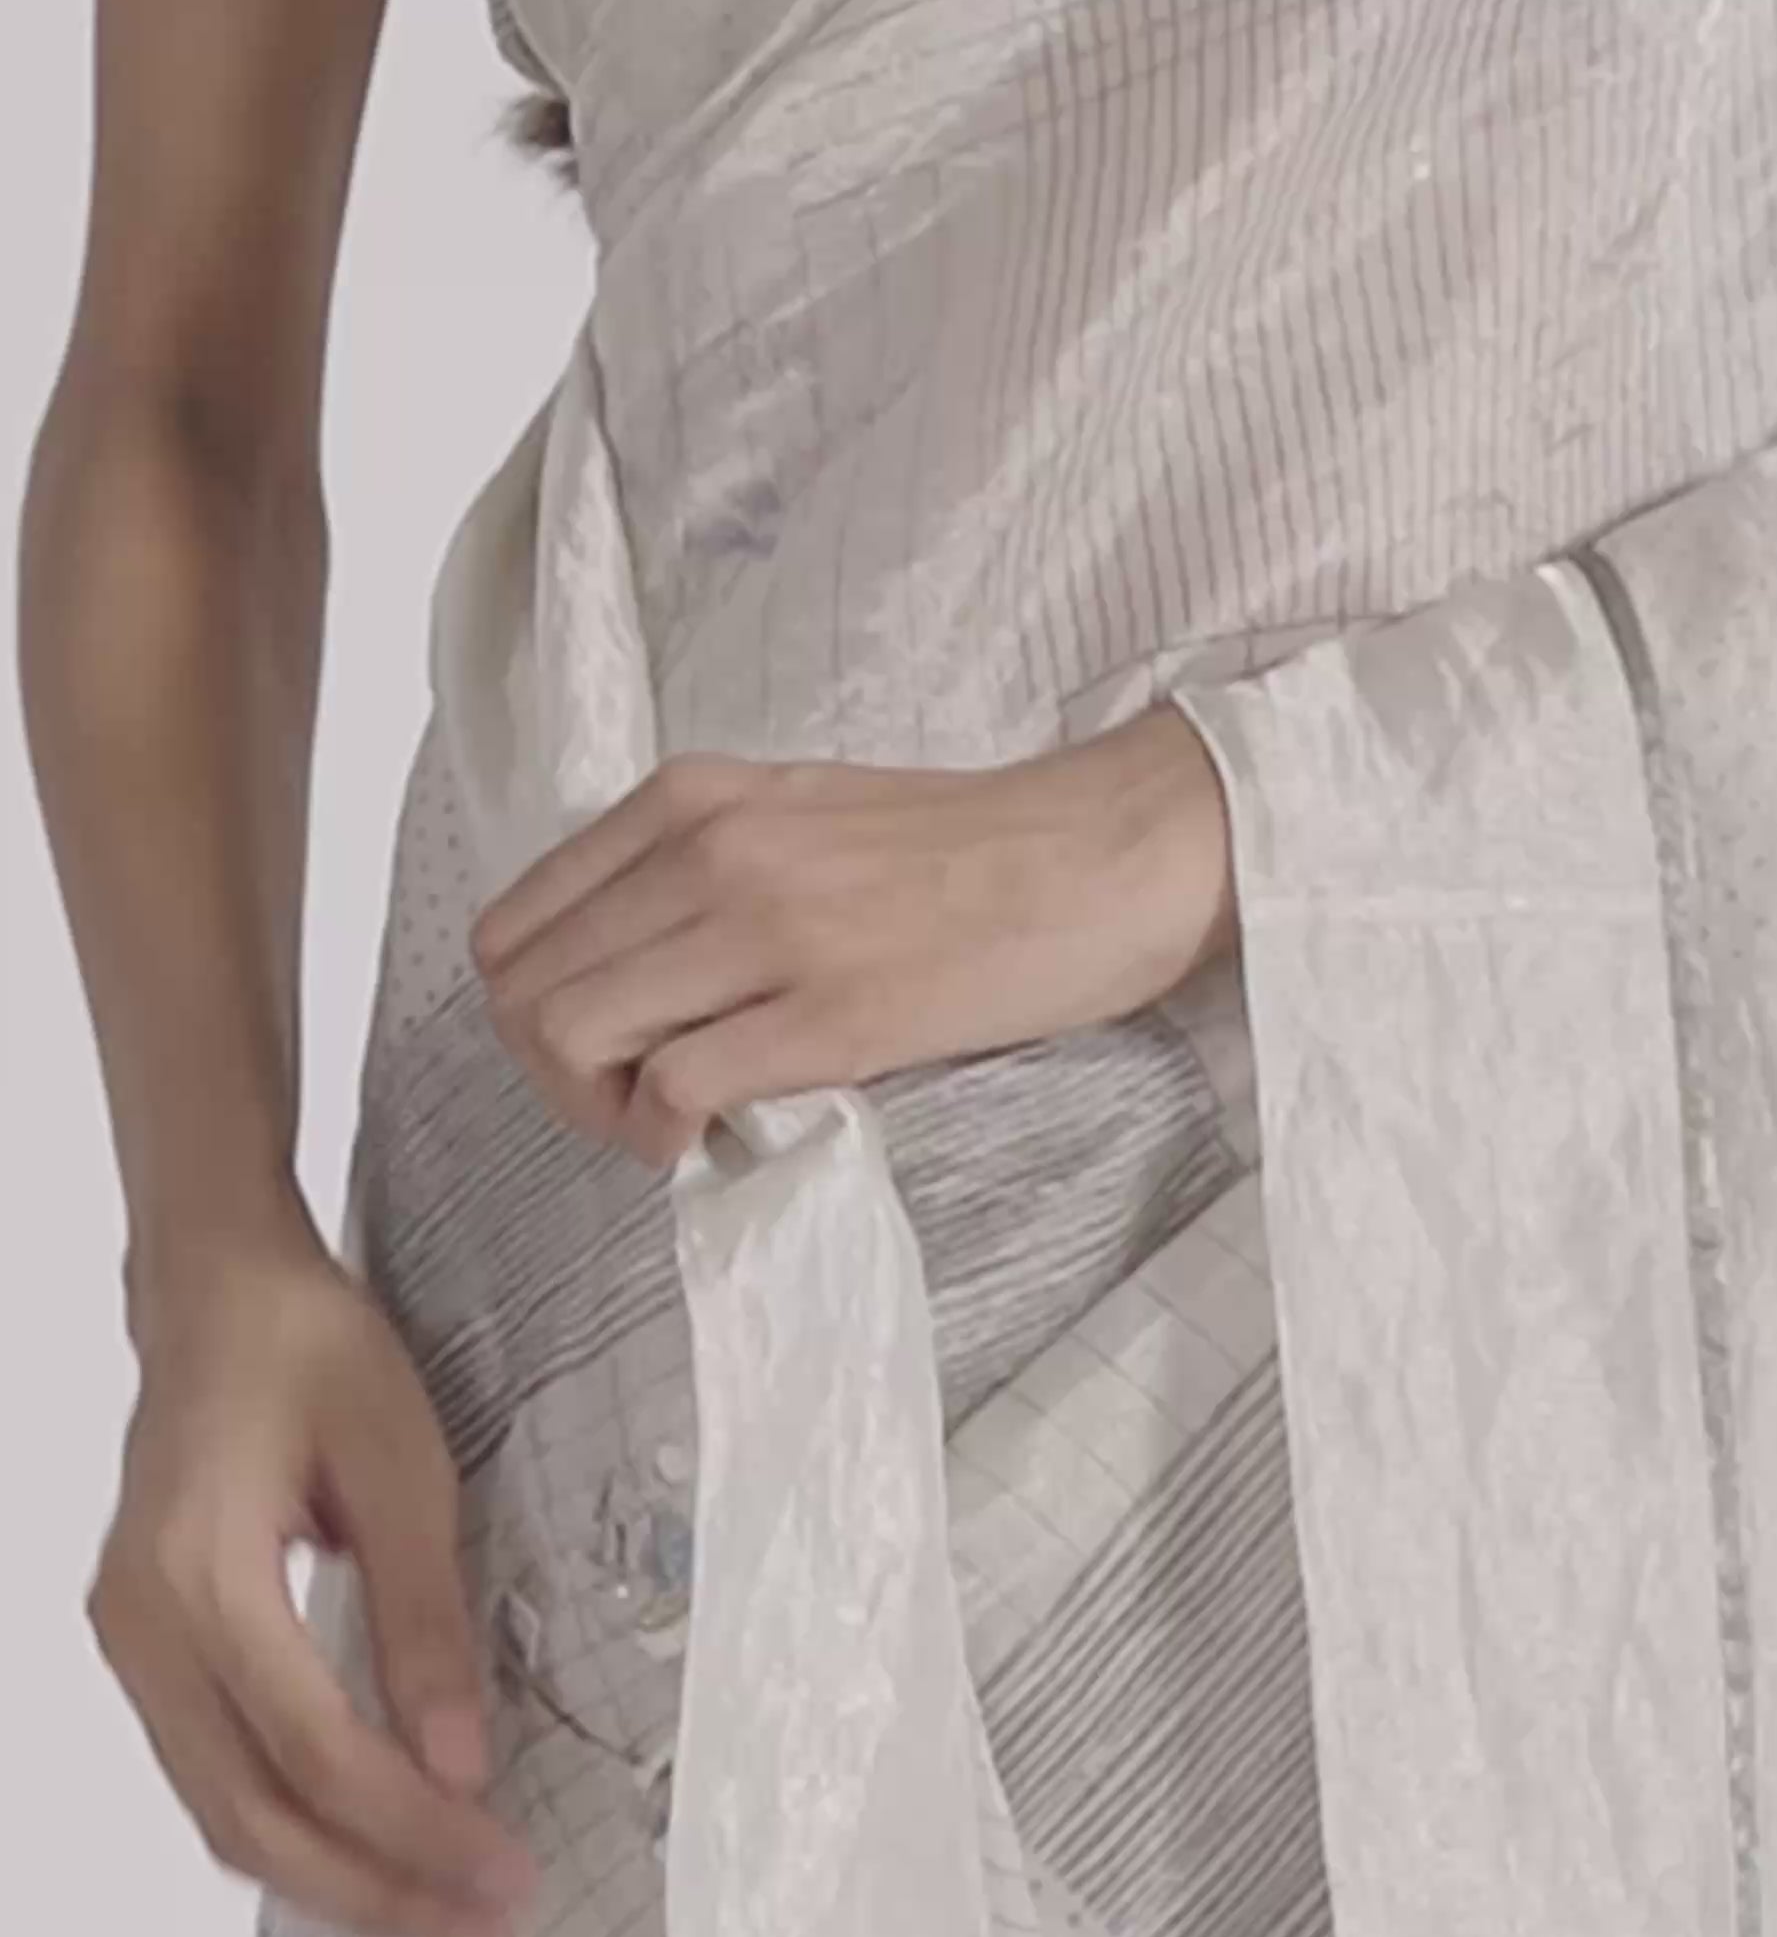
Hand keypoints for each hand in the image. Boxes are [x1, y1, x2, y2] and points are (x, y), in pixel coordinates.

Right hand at [88, 1235, 538, 1936]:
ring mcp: (128, 1644)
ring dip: (332, 1877)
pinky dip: (290, 1830)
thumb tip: (462, 1764)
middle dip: (373, 1888)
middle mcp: (142, 1626)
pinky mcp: (143, 1649)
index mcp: (202, 1574)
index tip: (507, 1874)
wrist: (218, 1292)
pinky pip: (209, 1774)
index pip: (315, 1750)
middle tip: (485, 1924)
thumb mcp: (404, 1467)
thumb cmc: (311, 1352)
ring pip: (220, 1814)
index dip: (413, 1829)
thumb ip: (428, 1620)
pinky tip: (372, 1849)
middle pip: (250, 1815)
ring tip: (443, 1909)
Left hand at [471, 702, 1233, 1163]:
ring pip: (573, 1034)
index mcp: (691, 798)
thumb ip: (699, 868)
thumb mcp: (800, 814)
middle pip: (525, 990)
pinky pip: (673, 1087)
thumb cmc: (968, 849)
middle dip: (551, 1073)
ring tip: (664, 1124)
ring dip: (598, 1108)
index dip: (529, 1010)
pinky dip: (663, 1134)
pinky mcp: (828, 1012)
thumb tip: (627, 969)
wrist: (1101, 857)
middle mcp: (708, 849)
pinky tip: (709, 1138)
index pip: (514, 923)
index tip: (600, 1049)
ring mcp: (764, 928)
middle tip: (626, 1105)